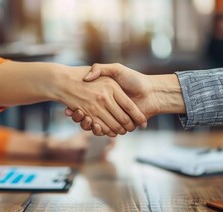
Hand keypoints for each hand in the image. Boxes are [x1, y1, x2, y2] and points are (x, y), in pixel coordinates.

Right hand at [65, 63, 184, 135]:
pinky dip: (98, 130)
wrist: (153, 93)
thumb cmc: (135, 79)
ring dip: (87, 124)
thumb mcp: (116, 69)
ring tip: (84, 118)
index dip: (77, 107)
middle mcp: (107, 105)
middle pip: (88, 114)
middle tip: (75, 114)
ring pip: (94, 123)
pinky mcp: (118, 124)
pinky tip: (94, 125)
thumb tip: (86, 76)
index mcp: (105, 94)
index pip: (87, 102)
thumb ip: (101, 69)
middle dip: (80, 117)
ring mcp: (112, 116)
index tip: (69, 108)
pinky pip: (104, 130)